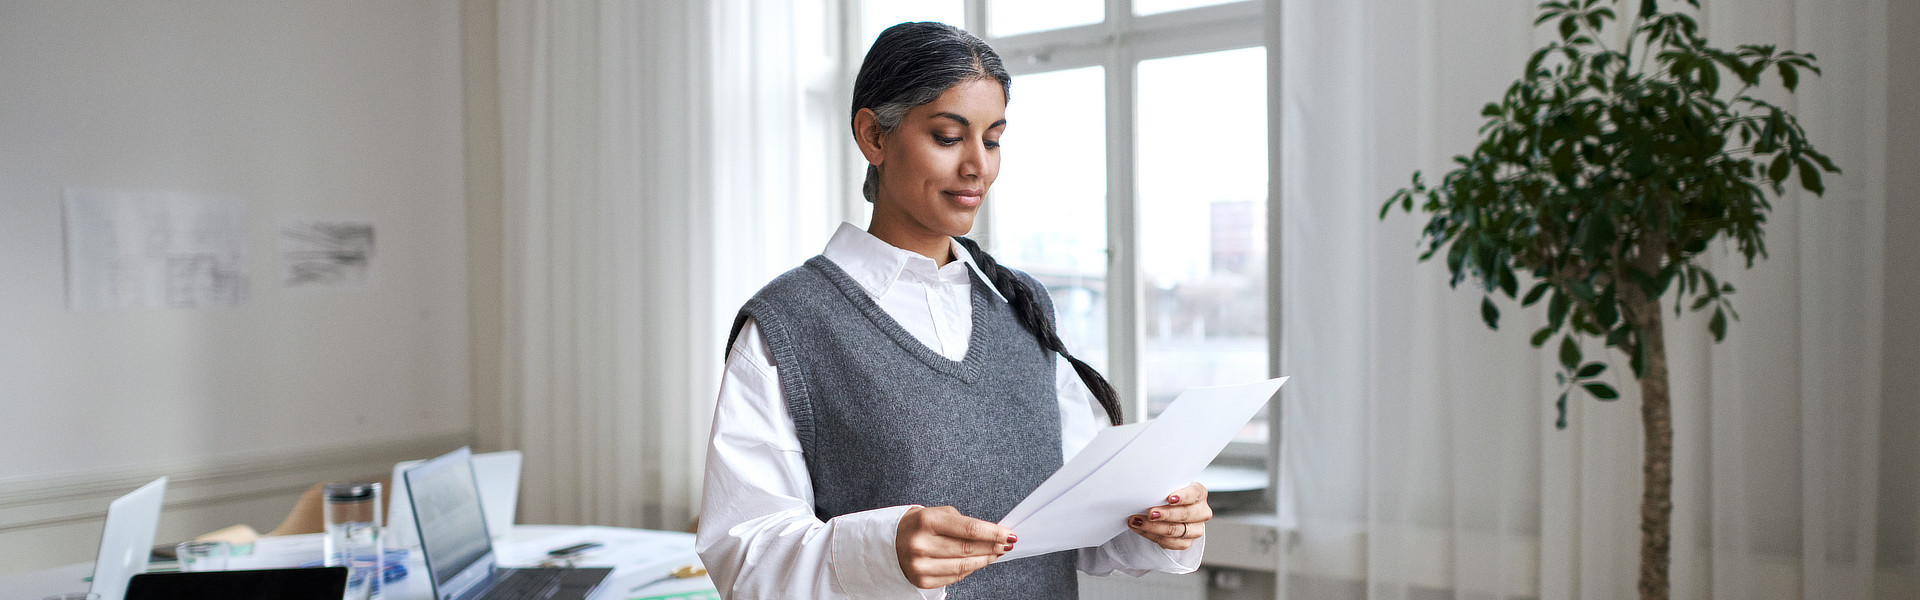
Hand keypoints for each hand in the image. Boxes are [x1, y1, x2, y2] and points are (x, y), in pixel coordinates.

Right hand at [895, 505, 1014, 588]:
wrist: (890, 542)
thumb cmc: (919, 525)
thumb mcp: (938, 514)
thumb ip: (964, 523)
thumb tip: (994, 535)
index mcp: (926, 521)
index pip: (969, 529)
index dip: (993, 533)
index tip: (1009, 534)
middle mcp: (921, 544)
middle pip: (969, 549)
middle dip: (993, 546)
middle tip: (1007, 544)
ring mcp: (920, 565)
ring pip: (965, 566)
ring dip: (985, 559)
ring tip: (997, 553)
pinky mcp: (922, 580)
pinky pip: (955, 576)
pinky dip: (970, 570)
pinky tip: (978, 562)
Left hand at [1127, 482, 1209, 550]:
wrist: (1168, 509)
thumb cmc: (1167, 494)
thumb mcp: (1168, 487)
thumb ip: (1163, 488)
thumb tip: (1145, 488)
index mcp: (1199, 493)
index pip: (1194, 494)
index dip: (1183, 496)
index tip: (1169, 498)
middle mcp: (1201, 512)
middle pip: (1185, 514)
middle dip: (1165, 514)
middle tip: (1150, 513)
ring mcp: (1196, 529)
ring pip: (1175, 530)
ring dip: (1154, 527)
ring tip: (1138, 521)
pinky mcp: (1186, 542)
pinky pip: (1169, 542)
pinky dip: (1152, 535)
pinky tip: (1141, 529)